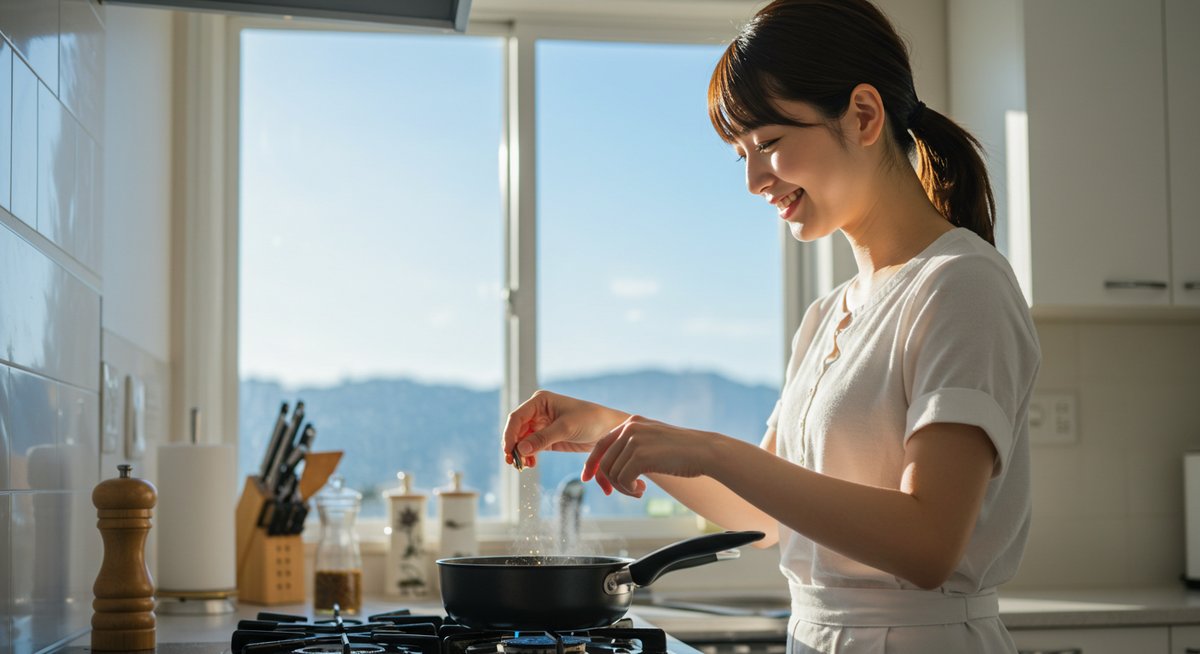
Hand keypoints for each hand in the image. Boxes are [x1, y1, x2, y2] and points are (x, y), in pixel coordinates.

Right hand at [501, 390, 627, 468]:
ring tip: (523, 466)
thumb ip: (542, 438)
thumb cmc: (590, 420)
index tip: (509, 451)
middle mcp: (538, 412)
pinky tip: (530, 464)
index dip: (509, 434)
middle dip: (513, 446)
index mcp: (540, 401)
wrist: (608, 429)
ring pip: (522, 440)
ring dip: (520, 453)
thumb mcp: (566, 428)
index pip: (517, 417)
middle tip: (513, 463)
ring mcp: (542, 425)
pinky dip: (529, 456)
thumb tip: (520, 449)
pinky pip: (532, 447)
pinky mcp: (548, 438)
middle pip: (517, 430)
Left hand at [582, 415, 713, 497]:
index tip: (587, 479)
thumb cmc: (683, 451)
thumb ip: (635, 446)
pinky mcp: (640, 456)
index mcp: (632, 422)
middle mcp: (630, 428)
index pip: (601, 444)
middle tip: (630, 491)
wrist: (705, 452)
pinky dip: (629, 489)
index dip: (592, 463)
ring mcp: (634, 441)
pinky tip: (642, 490)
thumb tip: (613, 465)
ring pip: (612, 473)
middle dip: (611, 482)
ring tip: (640, 490)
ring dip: (624, 488)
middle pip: (604, 461)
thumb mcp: (654, 441)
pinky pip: (622, 480)